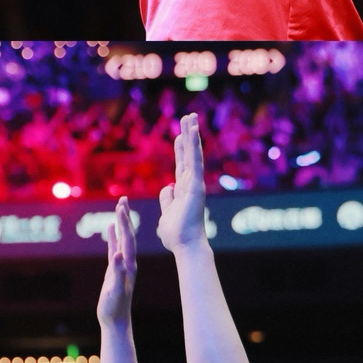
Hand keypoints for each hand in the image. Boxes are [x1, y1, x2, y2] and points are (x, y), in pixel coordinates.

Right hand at [98, 197, 136, 326]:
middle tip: (122, 199)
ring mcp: (122, 265)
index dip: (125, 222)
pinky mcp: (115, 269)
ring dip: (121, 223)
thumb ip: (118, 273)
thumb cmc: (115, 308)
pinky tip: (110, 228)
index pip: (128, 239)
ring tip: (119, 207)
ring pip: (122, 239)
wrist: (116, 321)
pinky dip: (113, 236)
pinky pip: (114, 248)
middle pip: (128, 234)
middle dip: (125, 217)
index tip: (121, 206)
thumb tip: (118, 255)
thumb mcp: (115, 290)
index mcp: (129, 264)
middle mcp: (128, 262)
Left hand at [158, 113, 207, 253]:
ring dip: (192, 134)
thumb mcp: (166, 213)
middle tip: (189, 117)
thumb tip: (167, 188)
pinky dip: (195, 145)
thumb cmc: (176, 235)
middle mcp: (191, 184)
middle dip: (188, 135)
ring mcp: (194, 183)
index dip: (180, 148)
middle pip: (188, 154)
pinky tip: (193, 130)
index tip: (179, 134)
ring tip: (192, 116)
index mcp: (183, 190)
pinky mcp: (196, 185)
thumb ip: (167, 200)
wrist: (184, 245)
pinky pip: (195, 161)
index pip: (181, 164)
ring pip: (193, 154)